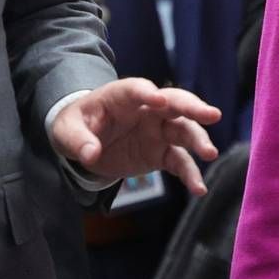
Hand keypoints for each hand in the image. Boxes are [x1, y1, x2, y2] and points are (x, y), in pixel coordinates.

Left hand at [50, 77, 219, 191]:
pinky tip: (198, 188)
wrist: (84, 142)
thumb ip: (78, 140)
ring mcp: (157, 131)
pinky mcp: (161, 153)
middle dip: (193, 108)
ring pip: (184, 131)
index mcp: (122, 96)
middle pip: (175, 104)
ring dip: (198, 140)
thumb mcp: (66, 131)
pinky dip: (190, 174)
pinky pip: (179, 162)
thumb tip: (91, 153)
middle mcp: (147, 109)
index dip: (148, 93)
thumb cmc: (76, 126)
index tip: (159, 99)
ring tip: (210, 154)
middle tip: (213, 115)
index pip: (138, 89)